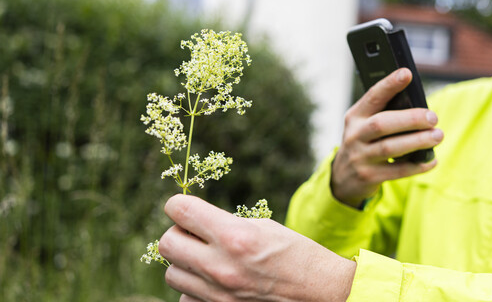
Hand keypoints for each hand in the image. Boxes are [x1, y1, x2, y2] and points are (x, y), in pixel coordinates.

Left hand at [158, 194, 355, 301]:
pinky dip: (194, 288)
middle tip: (195, 233)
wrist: (317, 291)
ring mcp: (217, 293)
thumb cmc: (294, 252)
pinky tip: (213, 280)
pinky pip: (185, 296)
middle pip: (167, 243)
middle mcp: (221, 265)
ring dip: (184, 262)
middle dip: (178, 233)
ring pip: (171, 273)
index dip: (178, 205)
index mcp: (235, 235)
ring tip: (205, 257)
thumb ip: (224, 223)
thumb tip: (192, 220)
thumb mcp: (262, 226)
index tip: (183, 207)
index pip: (180, 211)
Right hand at [332, 68, 442, 206]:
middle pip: (382, 124)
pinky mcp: (369, 176)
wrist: (343, 178)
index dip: (389, 84)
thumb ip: (384, 113)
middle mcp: (355, 135)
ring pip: (390, 147)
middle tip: (433, 117)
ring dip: (417, 141)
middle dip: (410, 119)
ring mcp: (360, 157)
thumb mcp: (364, 124)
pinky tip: (431, 160)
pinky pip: (397, 170)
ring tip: (437, 136)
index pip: (372, 96)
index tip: (406, 73)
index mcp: (355, 116)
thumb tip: (419, 106)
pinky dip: (417, 165)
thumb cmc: (363, 142)